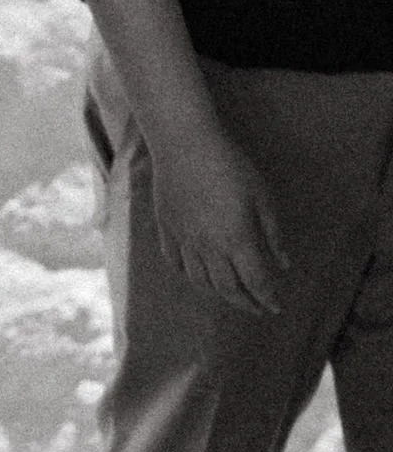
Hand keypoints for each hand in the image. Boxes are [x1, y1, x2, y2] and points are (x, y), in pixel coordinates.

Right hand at [146, 121, 288, 315]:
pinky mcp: (166, 227)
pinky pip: (175, 262)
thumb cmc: (230, 164)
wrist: (184, 142)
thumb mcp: (262, 196)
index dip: (268, 298)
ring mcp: (184, 239)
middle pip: (228, 288)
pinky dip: (187, 274)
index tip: (277, 308)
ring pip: (200, 280)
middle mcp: (209, 247)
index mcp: (237, 240)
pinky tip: (196, 273)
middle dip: (245, 303)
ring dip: (217, 293)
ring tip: (229, 294)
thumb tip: (284, 264)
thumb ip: (273, 234)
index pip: (256, 282)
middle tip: (257, 308)